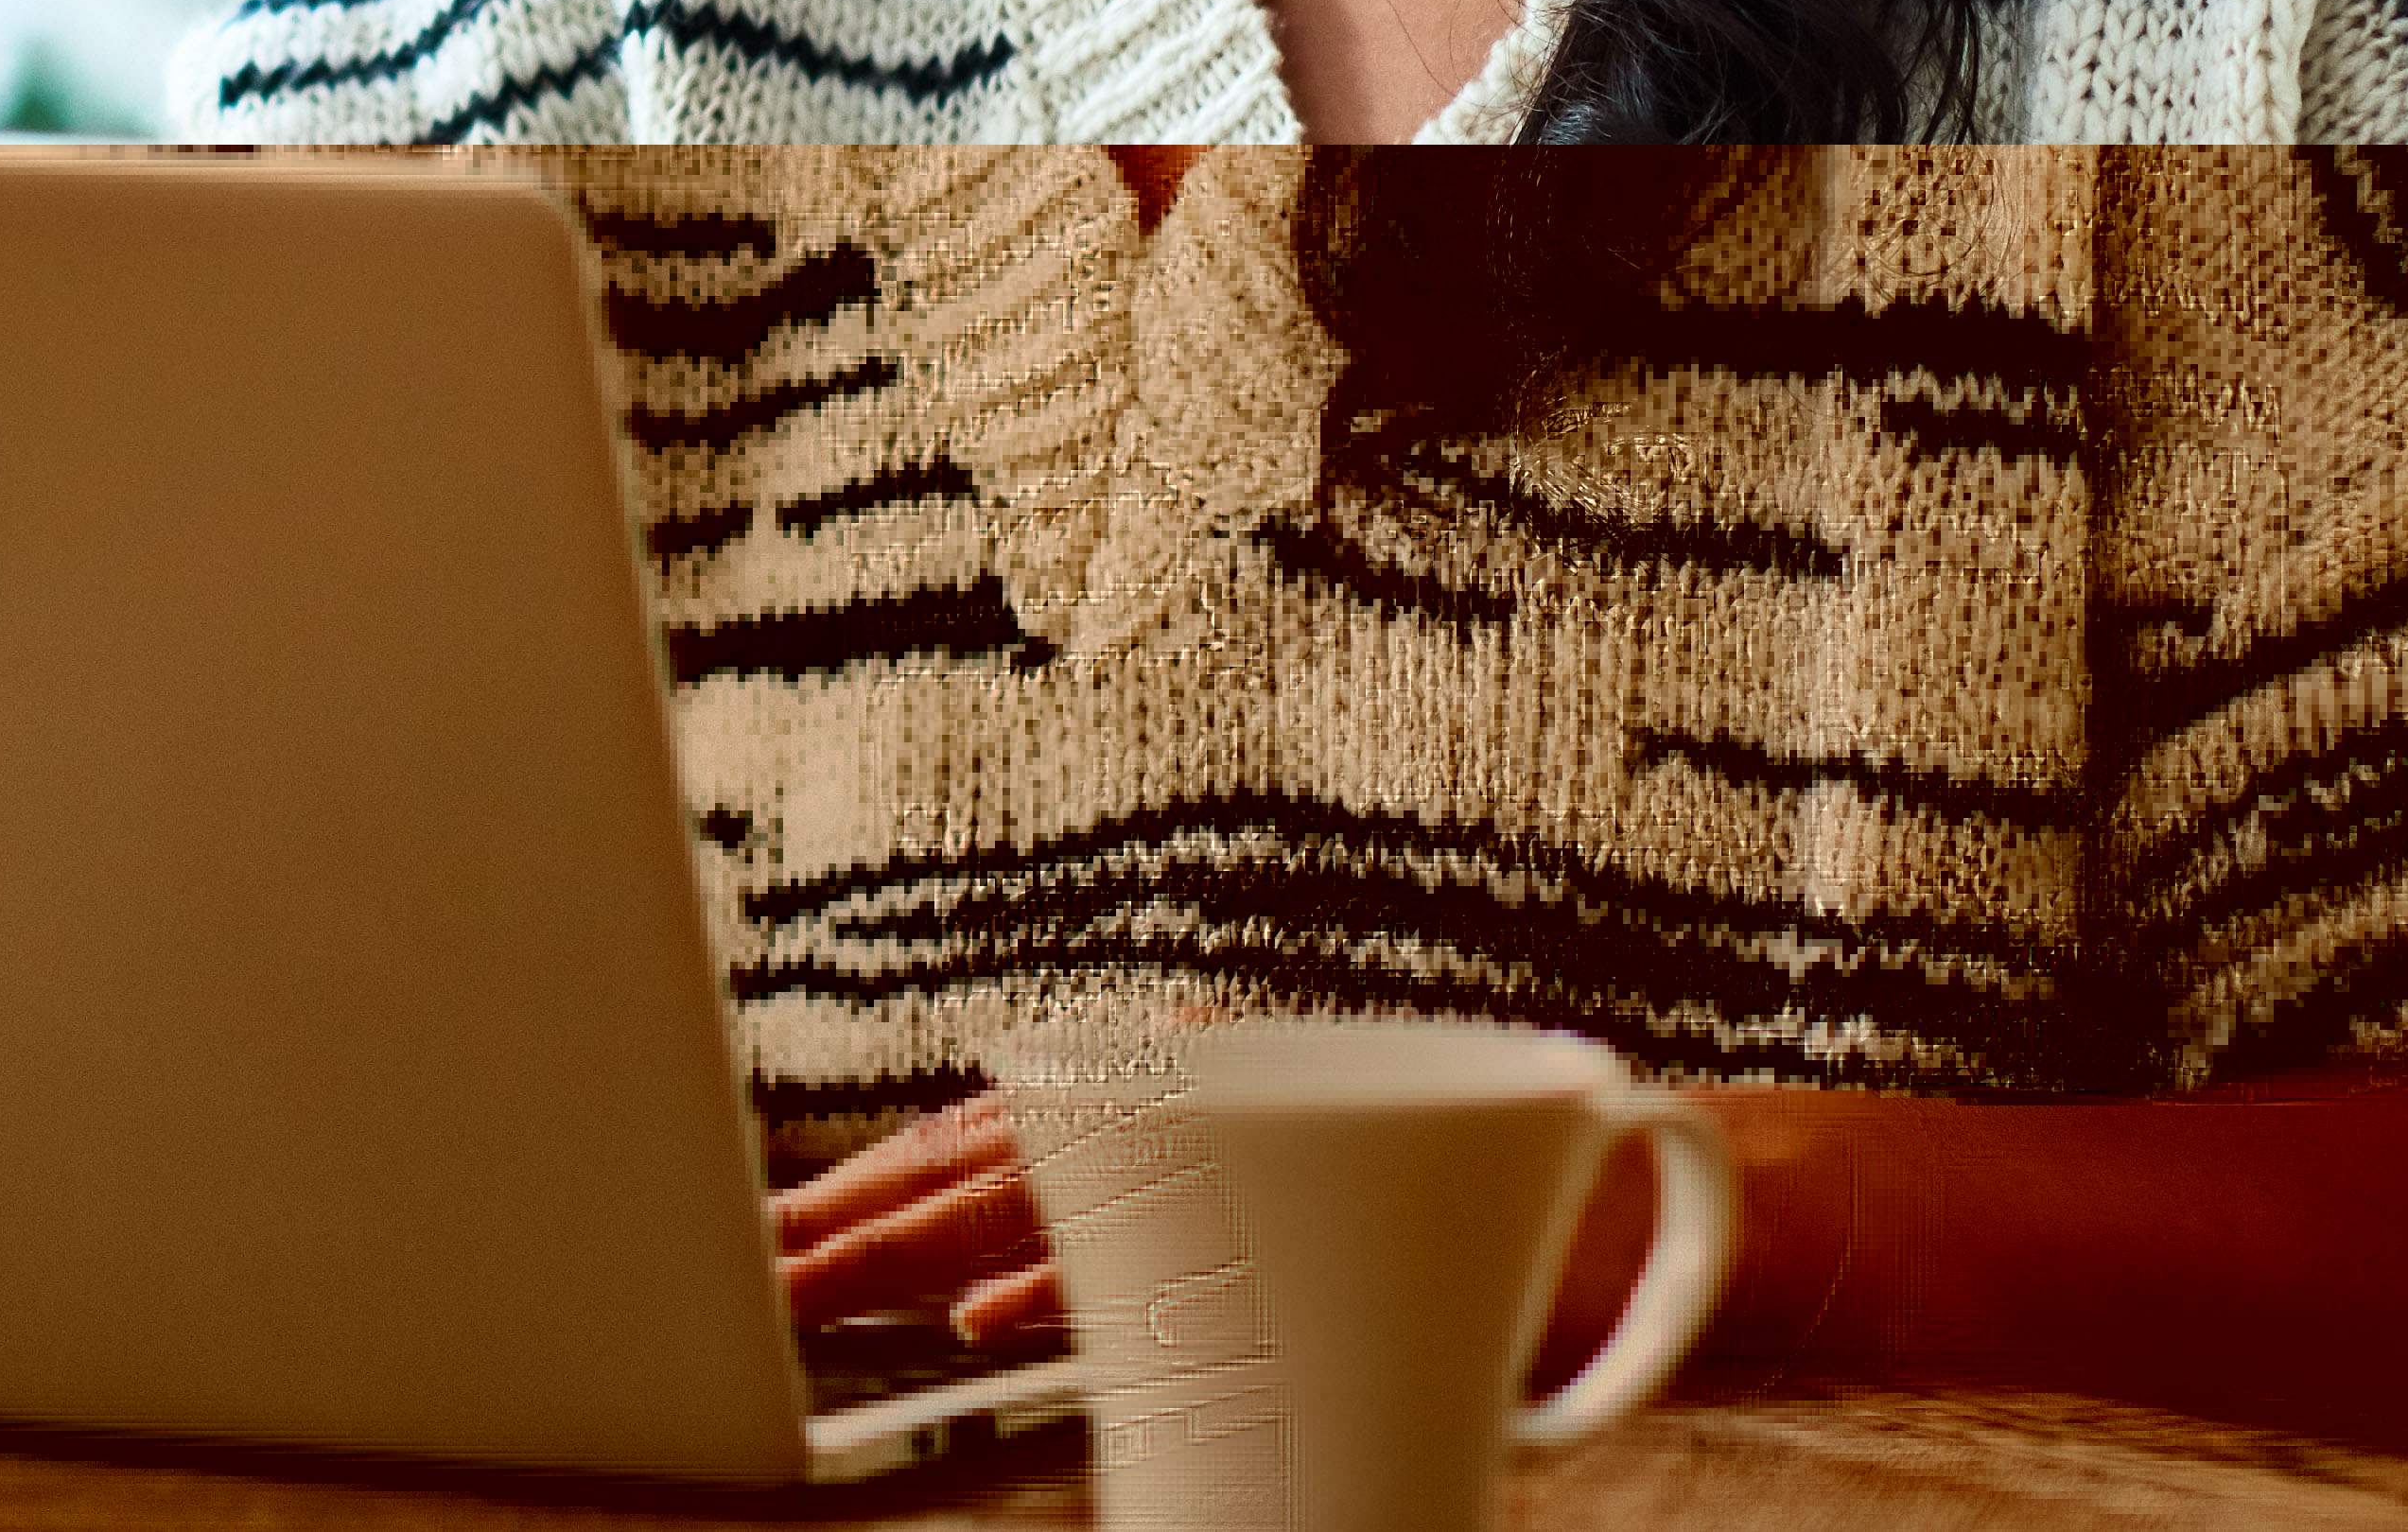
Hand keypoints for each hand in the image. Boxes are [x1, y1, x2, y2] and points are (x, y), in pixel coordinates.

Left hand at [773, 1086, 1700, 1386]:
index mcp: (1183, 1083)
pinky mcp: (1328, 1209)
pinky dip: (1070, 1290)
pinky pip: (1172, 1261)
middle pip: (987, 1162)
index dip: (871, 1196)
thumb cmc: (1446, 1243)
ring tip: (811, 1292)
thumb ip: (1138, 1253)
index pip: (989, 1143)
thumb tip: (978, 1293)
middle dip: (854, 1228)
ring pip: (1047, 1197)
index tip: (777, 1250)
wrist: (1655, 1213)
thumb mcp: (1264, 1243)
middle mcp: (1208, 1084)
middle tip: (752, 1278)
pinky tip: (987, 1324)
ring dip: (911, 1253)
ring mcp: (1264, 1139)